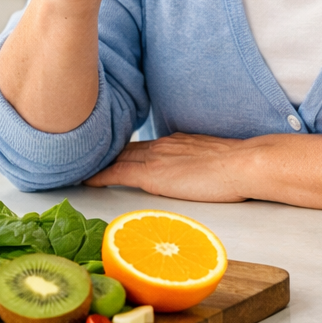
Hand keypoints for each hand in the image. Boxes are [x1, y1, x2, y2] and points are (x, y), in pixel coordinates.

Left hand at [84, 133, 251, 202]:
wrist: (245, 164)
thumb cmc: (240, 168)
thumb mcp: (214, 162)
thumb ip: (199, 166)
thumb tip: (197, 177)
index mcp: (176, 142)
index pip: (141, 147)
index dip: (122, 151)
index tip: (108, 154)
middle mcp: (162, 145)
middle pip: (124, 149)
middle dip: (103, 153)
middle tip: (82, 158)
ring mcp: (156, 157)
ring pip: (117, 157)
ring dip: (97, 162)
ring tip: (76, 167)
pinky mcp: (152, 173)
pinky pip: (117, 172)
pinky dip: (98, 175)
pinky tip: (84, 180)